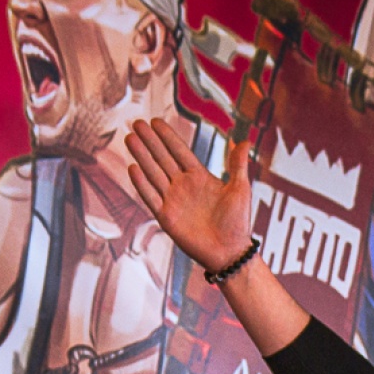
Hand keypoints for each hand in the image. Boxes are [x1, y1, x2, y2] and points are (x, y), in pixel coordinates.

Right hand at [126, 119, 255, 272]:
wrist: (230, 252)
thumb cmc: (238, 223)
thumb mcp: (240, 189)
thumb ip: (237, 164)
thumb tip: (243, 141)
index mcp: (199, 177)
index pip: (179, 152)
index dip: (168, 137)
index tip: (156, 121)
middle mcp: (183, 186)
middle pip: (162, 158)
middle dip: (150, 141)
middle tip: (137, 123)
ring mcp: (173, 201)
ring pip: (153, 174)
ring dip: (142, 156)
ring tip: (130, 138)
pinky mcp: (166, 217)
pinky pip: (151, 197)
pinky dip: (142, 184)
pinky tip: (133, 168)